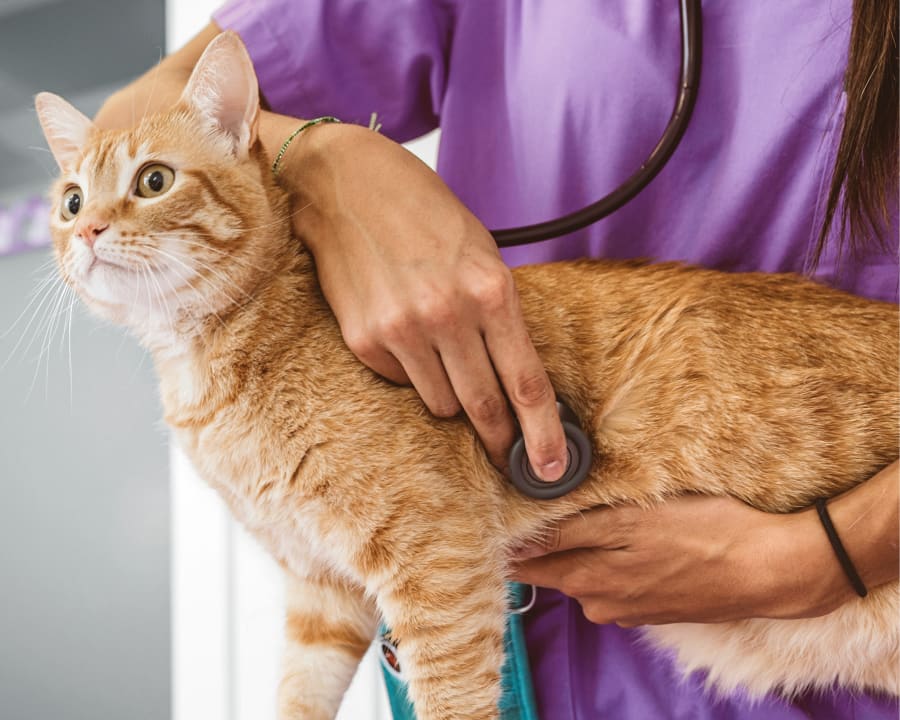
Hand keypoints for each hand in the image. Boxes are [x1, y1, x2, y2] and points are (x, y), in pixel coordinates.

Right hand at [274, 120, 567, 478]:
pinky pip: (400, 382)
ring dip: (449, 395)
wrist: (345, 184)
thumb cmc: (422, 213)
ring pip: (440, 404)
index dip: (544, 434)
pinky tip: (400, 331)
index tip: (551, 469)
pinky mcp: (363, 339)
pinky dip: (409, 371)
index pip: (526, 383)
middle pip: (485, 407)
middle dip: (499, 439)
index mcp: (491, 290)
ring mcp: (402, 330)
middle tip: (506, 455)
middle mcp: (448, 315)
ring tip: (438, 353)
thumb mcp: (480, 252)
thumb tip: (514, 378)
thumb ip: (499, 313)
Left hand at [511, 494, 861, 625]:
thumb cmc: (705, 534)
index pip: (528, 565)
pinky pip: (615, 581)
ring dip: (575, 550)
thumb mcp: (631, 519)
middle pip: (553, 571)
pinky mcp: (654, 605)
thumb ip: (573, 530)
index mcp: (589, 580)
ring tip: (575, 515)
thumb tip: (522, 539)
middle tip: (528, 509)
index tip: (493, 518)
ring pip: (585, 574)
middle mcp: (602, 602)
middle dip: (536, 546)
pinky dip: (607, 560)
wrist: (770, 569)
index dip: (509, 542)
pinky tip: (621, 540)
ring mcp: (629, 607)